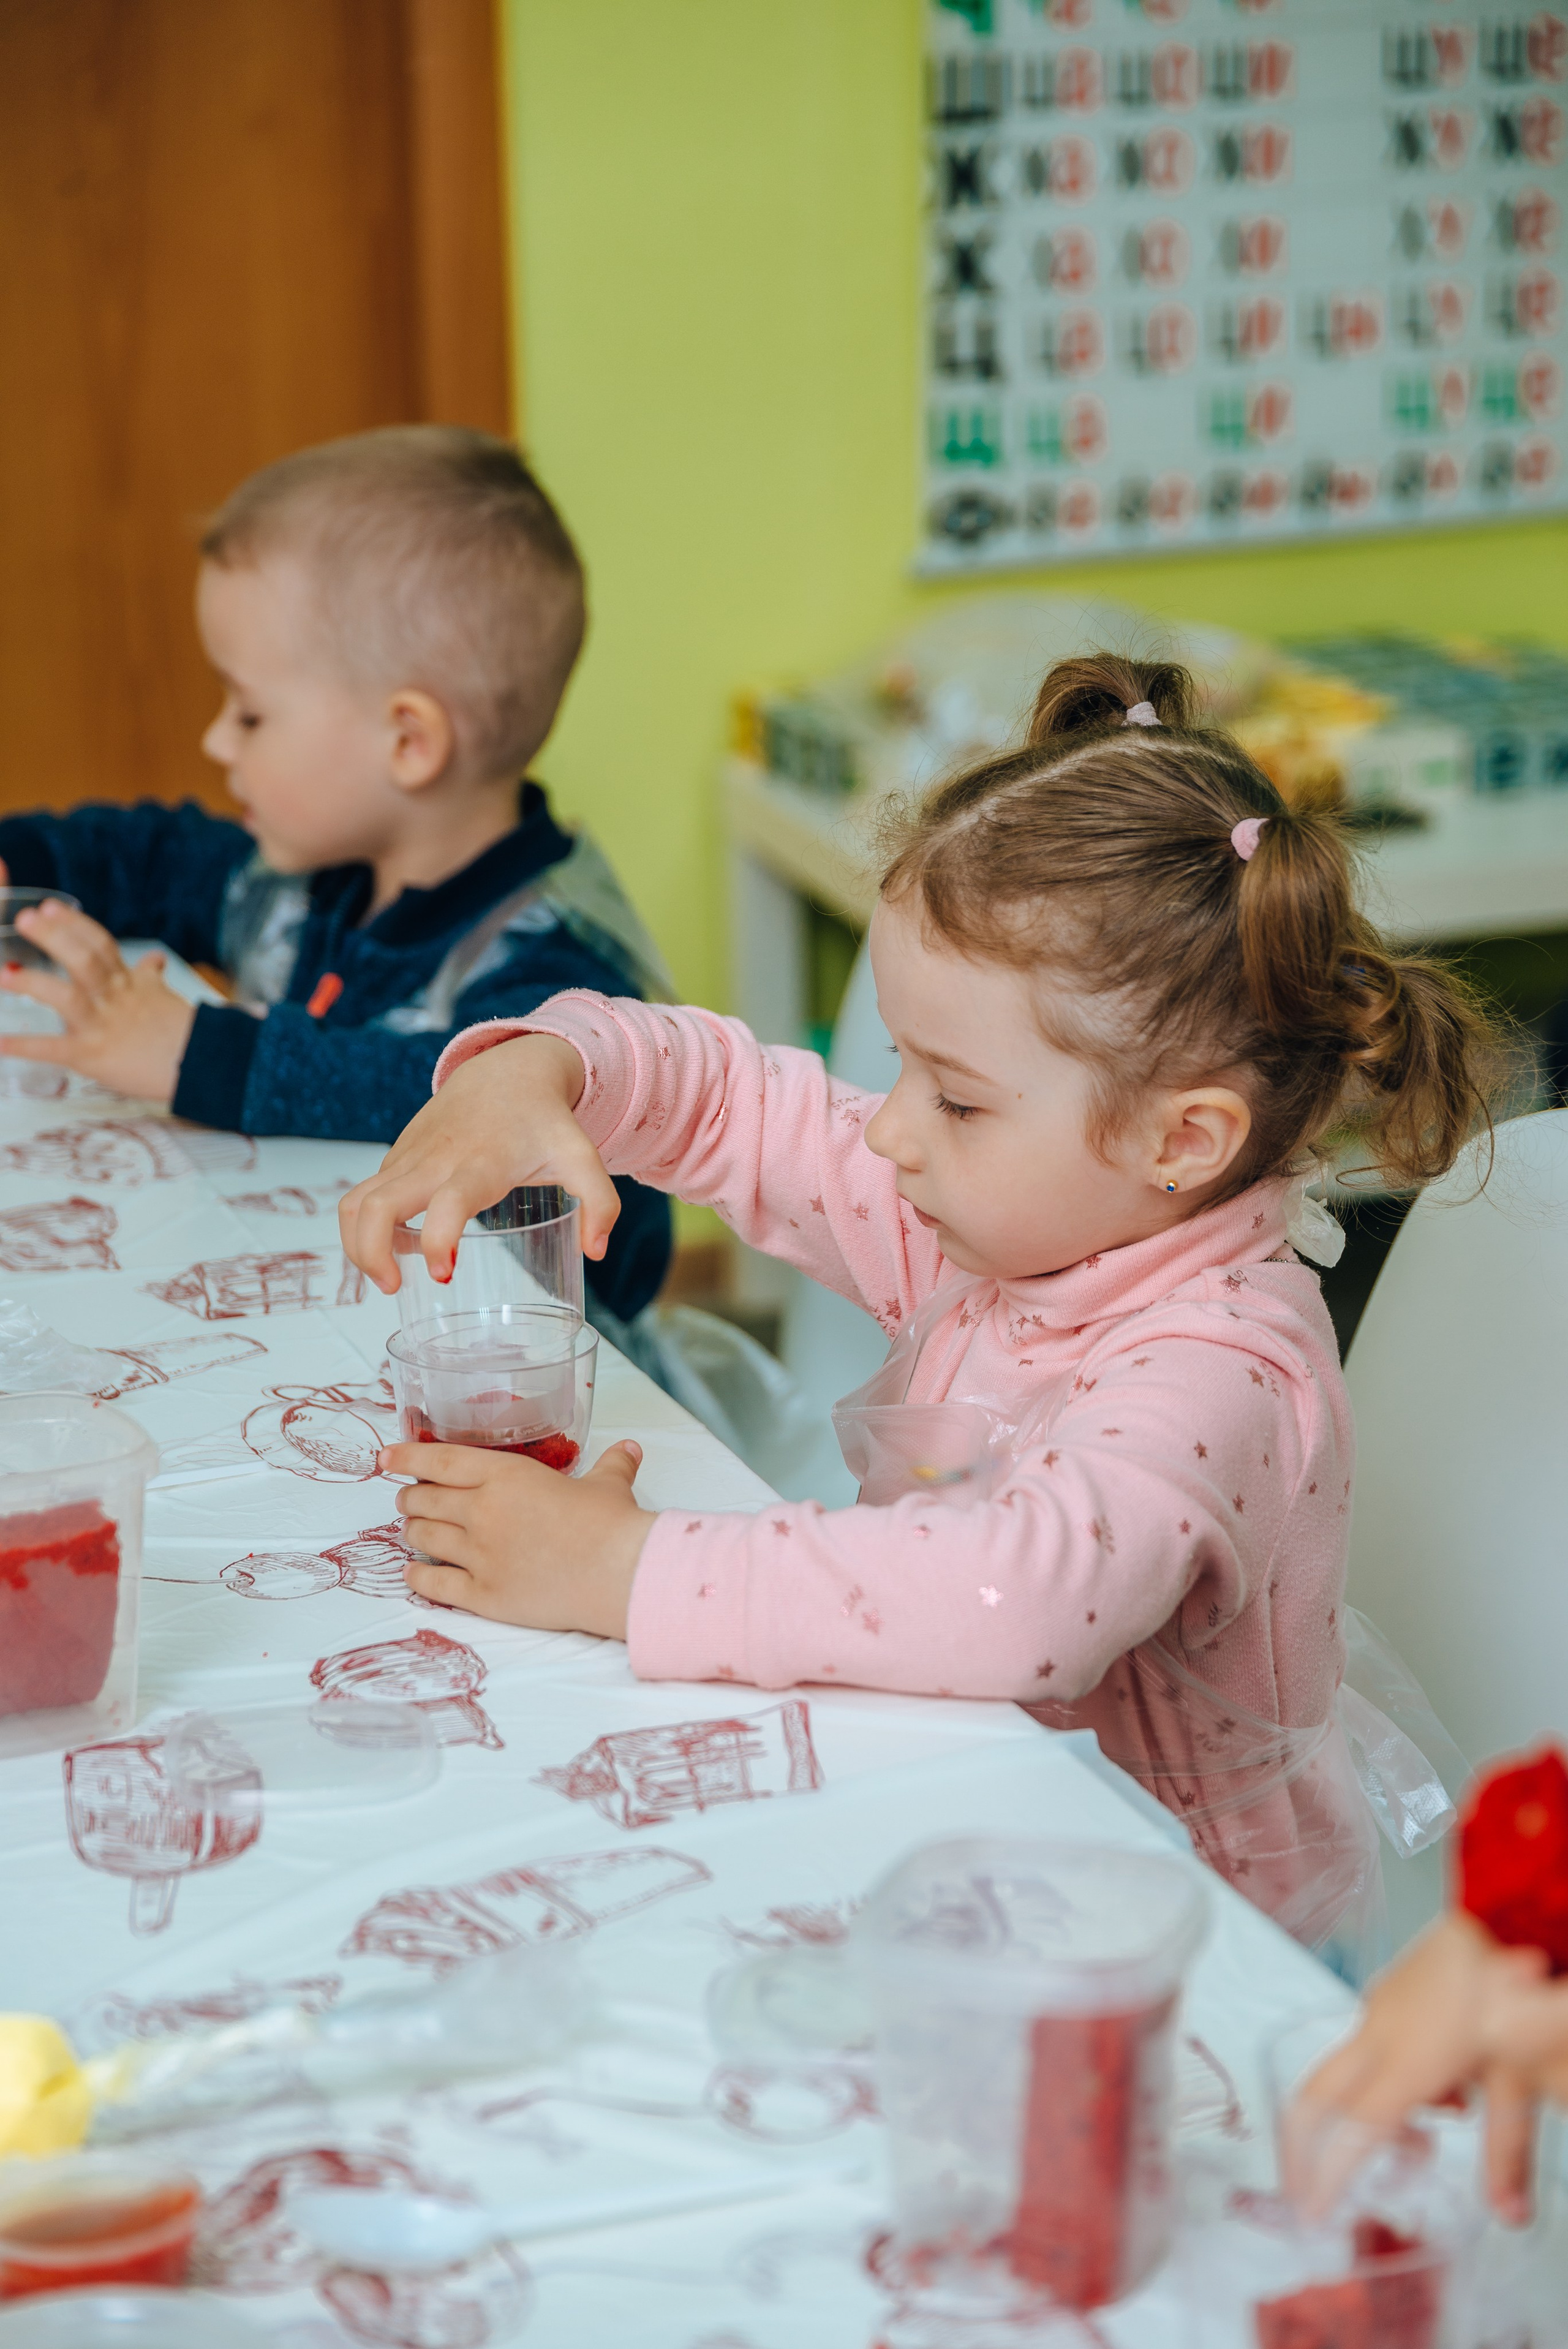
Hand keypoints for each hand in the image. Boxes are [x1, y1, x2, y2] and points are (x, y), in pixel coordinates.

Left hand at [0, 900, 194, 1102]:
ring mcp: (103, 1026)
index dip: (74, 924)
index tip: (50, 906)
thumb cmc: (182, 1033)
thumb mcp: (164, 996)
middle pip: (84, 960)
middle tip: (26, 919)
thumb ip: (150, 976)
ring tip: (3, 975)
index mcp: (128, 983)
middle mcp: (114, 999)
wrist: (202, 1066)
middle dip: (55, 938)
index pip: (101, 944)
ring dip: (33, 984)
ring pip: (68, 998)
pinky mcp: (93, 1056)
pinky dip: (25, 1047)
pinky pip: (55, 1050)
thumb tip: (153, 958)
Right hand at [339, 1033, 620, 1292]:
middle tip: (394, 1286)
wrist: (507, 1069)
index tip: (443, 1274)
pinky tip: (400, 1245)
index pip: (448, 1203)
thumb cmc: (543, 1120)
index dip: (438, 1241)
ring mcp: (409, 1158)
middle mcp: (435, 1161)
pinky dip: (365, 1228)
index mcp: (481, 1165)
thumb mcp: (582, 1157)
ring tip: (390, 1274)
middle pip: (375, 1208)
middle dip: (370, 1255)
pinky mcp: (397, 1157)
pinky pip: (363, 1195)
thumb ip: (601, 1203)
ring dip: (357, 1246)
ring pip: (356, 1203)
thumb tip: (595, 1252)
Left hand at [382, 1436, 653, 1635]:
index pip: (440, 1461)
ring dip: (413, 1533)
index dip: (407, 1457)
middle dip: (411, 1499)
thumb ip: (611, 1465)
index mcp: (507, 1477)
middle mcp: (483, 1512)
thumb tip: (629, 1449)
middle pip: (424, 1501)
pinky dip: (417, 1577)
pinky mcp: (483, 1595)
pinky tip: (413, 1573)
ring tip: (414, 1532)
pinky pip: (433, 1584)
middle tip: (411, 1500)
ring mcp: (479, 1555)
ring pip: (422, 1539)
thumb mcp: (609, 1486)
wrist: (620, 1574)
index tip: (384, 1456)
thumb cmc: (613, 1525)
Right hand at [1284, 1912, 1567, 2224]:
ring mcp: (1376, 2007)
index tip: (1310, 2215)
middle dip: (1299, 2149)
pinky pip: (1367, 2046)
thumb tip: (1510, 2215)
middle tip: (1299, 2194)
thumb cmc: (1504, 1988)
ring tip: (1410, 2148)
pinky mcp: (1388, 1991)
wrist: (1496, 1904)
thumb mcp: (1517, 2077)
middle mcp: (1376, 2033)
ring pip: (1343, 2072)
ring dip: (1350, 2116)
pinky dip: (1381, 2084)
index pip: (1353, 2131)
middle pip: (1315, 2096)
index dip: (1326, 2177)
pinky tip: (1441, 2094)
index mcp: (1404, 2060)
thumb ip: (1508, 2149)